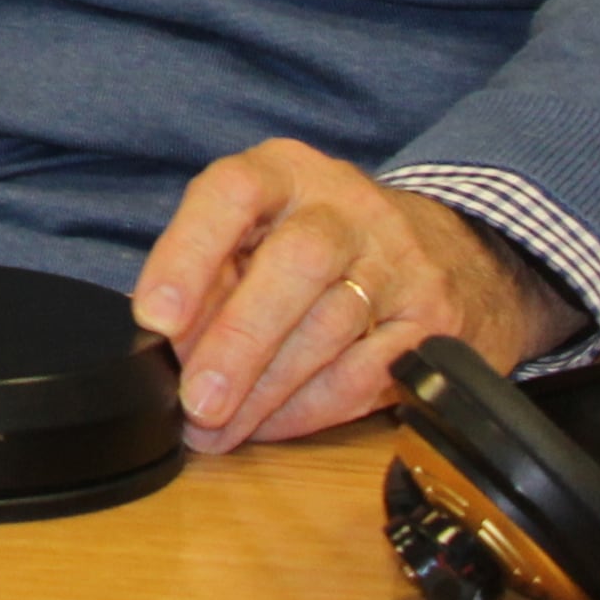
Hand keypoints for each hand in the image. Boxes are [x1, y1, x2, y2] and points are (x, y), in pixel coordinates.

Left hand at [130, 139, 581, 451]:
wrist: (444, 249)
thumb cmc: (316, 238)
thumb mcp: (258, 227)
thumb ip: (211, 271)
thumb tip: (164, 341)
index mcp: (286, 171)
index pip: (233, 191)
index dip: (189, 253)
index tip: (155, 317)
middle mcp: (347, 208)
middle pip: (296, 265)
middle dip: (239, 340)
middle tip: (197, 400)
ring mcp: (400, 262)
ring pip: (331, 329)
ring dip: (266, 391)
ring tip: (219, 428)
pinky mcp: (434, 319)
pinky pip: (366, 373)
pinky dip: (310, 408)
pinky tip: (271, 424)